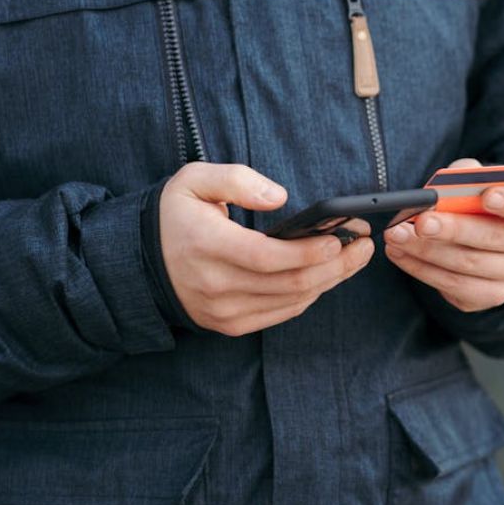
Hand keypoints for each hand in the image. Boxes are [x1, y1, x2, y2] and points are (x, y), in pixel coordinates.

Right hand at [159, 162, 373, 335]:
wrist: (138, 263)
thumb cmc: (175, 215)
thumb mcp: (194, 180)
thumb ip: (237, 179)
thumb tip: (280, 197)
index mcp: (206, 246)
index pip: (269, 257)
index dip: (310, 251)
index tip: (342, 236)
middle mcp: (215, 285)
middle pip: (290, 283)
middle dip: (337, 264)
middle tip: (365, 244)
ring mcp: (223, 311)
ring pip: (292, 301)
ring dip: (331, 280)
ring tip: (356, 257)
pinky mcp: (230, 324)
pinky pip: (282, 313)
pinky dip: (310, 295)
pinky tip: (328, 275)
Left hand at [383, 159, 503, 311]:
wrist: (480, 235)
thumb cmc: (476, 200)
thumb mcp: (474, 180)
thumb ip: (465, 175)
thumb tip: (444, 185)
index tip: (487, 195)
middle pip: (495, 239)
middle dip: (454, 230)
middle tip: (421, 222)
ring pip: (468, 265)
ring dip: (427, 251)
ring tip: (396, 236)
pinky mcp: (491, 295)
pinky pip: (454, 286)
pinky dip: (422, 269)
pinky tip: (401, 254)